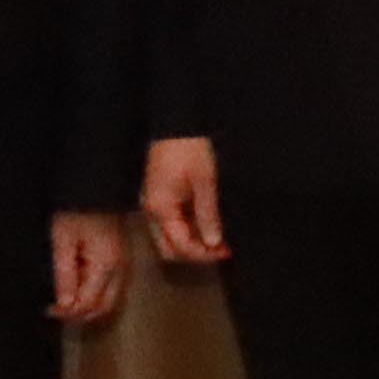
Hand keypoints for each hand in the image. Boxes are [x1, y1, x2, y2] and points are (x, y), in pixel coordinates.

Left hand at [49, 211, 135, 326]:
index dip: (67, 312)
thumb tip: (65, 304)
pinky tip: (78, 286)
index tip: (49, 309)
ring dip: (88, 305)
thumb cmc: (76, 208)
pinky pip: (112, 287)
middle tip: (56, 309)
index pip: (88, 303)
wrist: (95, 186)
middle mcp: (120, 268)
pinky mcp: (120, 257)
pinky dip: (95, 294)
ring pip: (110, 300)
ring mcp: (123, 263)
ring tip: (64, 299)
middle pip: (103, 307)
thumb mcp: (63, 241)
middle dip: (79, 313)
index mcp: (106, 265)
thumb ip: (65, 275)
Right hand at [141, 135, 229, 267]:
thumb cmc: (191, 149)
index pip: (179, 246)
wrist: (176, 124)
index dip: (203, 254)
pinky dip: (188, 230)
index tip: (226, 251)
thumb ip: (208, 214)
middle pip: (169, 249)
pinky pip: (171, 224)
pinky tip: (207, 225)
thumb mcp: (205, 182)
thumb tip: (213, 243)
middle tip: (222, 250)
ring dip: (192, 243)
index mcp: (161, 209)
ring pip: (169, 238)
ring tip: (219, 239)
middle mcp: (152, 211)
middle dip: (195, 254)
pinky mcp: (160, 197)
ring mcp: (154, 205)